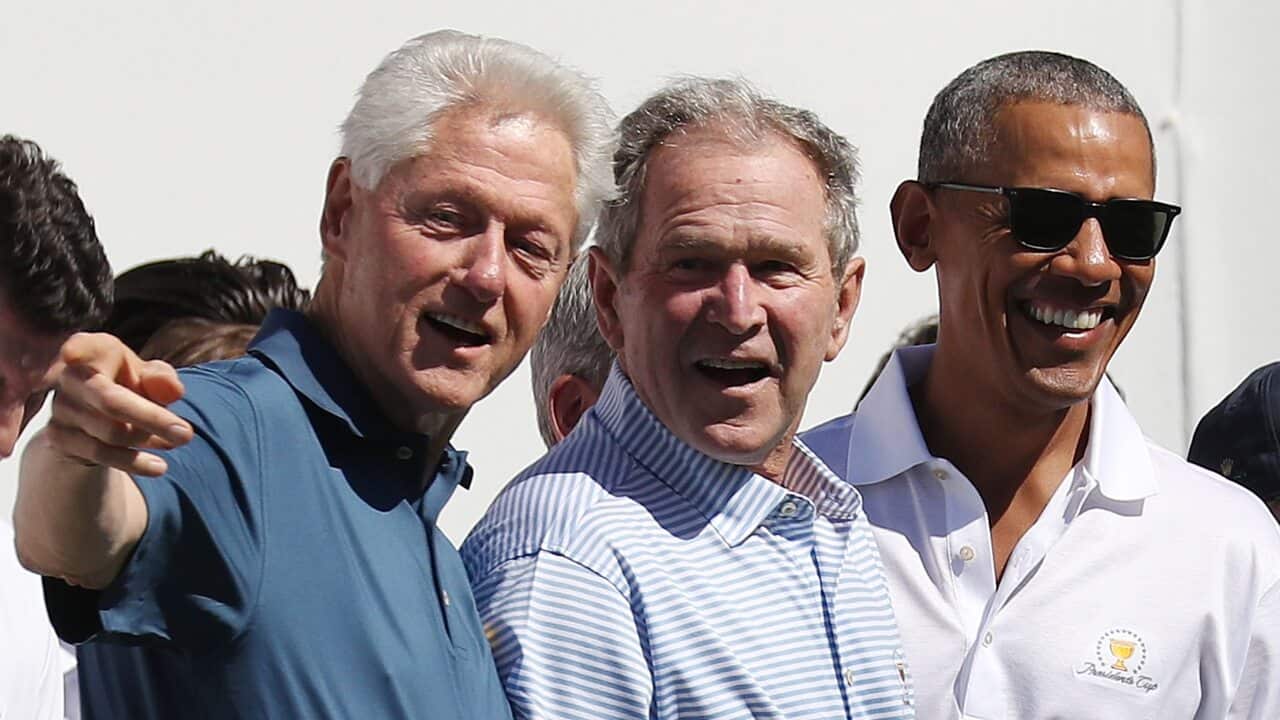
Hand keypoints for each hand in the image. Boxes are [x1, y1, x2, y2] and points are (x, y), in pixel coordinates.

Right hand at [43, 333, 193, 476]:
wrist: (96, 414)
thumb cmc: (129, 383)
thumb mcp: (148, 375)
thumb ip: (162, 378)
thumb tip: (174, 391)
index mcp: (93, 350)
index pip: (84, 346)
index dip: (78, 349)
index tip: (72, 353)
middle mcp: (70, 377)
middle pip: (111, 401)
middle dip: (152, 418)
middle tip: (187, 434)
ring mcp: (61, 408)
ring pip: (111, 432)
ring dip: (148, 438)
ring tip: (177, 440)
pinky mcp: (59, 437)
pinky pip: (101, 453)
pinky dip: (134, 462)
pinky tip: (159, 467)